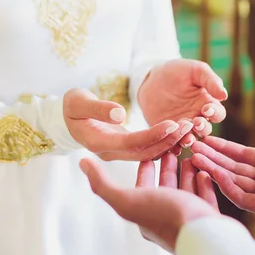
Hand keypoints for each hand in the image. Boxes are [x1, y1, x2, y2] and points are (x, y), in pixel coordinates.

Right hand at [64, 89, 191, 160]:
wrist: (65, 118)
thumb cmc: (71, 106)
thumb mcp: (78, 102)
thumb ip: (97, 108)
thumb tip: (120, 113)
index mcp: (99, 142)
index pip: (131, 142)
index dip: (153, 135)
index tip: (173, 123)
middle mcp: (111, 152)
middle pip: (144, 151)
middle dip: (168, 139)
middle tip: (189, 125)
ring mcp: (118, 153)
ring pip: (149, 153)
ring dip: (170, 142)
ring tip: (189, 126)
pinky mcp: (125, 148)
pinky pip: (148, 149)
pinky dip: (165, 142)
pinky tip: (180, 132)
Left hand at [79, 153, 220, 252]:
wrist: (205, 235)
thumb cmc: (166, 215)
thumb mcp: (127, 198)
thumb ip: (102, 183)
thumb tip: (82, 163)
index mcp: (145, 212)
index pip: (142, 184)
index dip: (145, 165)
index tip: (150, 148)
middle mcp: (165, 216)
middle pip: (165, 185)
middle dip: (167, 165)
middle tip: (172, 145)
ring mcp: (187, 218)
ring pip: (186, 190)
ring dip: (186, 171)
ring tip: (189, 152)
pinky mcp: (208, 218)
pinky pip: (204, 198)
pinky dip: (203, 183)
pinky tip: (203, 169)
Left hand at [138, 60, 227, 147]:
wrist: (152, 78)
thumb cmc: (178, 71)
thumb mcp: (195, 70)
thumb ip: (210, 81)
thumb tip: (224, 95)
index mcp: (208, 104)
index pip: (218, 114)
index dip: (215, 113)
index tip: (206, 109)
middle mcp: (197, 118)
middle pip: (206, 130)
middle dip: (202, 128)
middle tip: (196, 123)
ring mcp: (182, 127)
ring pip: (190, 138)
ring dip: (189, 139)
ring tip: (185, 138)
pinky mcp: (167, 132)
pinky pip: (172, 143)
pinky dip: (172, 146)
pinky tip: (171, 145)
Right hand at [191, 92, 254, 217]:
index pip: (243, 156)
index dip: (224, 147)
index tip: (206, 137)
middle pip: (234, 168)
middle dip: (213, 158)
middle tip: (192, 146)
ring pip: (235, 182)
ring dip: (214, 170)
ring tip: (196, 156)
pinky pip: (245, 198)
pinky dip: (227, 186)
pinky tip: (213, 171)